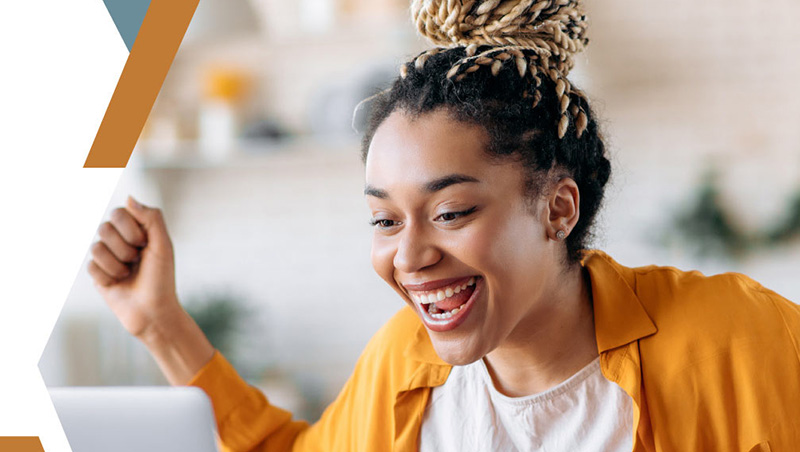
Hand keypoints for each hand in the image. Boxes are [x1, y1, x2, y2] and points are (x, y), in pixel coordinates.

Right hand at [88, 196, 180, 339]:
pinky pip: (91, 266)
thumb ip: (151, 218)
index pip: (119, 213)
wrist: (153, 312)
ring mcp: (108, 256)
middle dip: (123, 248)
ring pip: (96, 247)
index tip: (144, 244)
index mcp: (138, 230)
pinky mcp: (98, 273)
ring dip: (116, 264)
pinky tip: (118, 284)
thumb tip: (129, 197)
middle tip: (137, 261)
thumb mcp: (163, 245)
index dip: (130, 229)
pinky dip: (108, 276)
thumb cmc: (162, 279)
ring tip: (129, 274)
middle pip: (104, 228)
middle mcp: (121, 240)